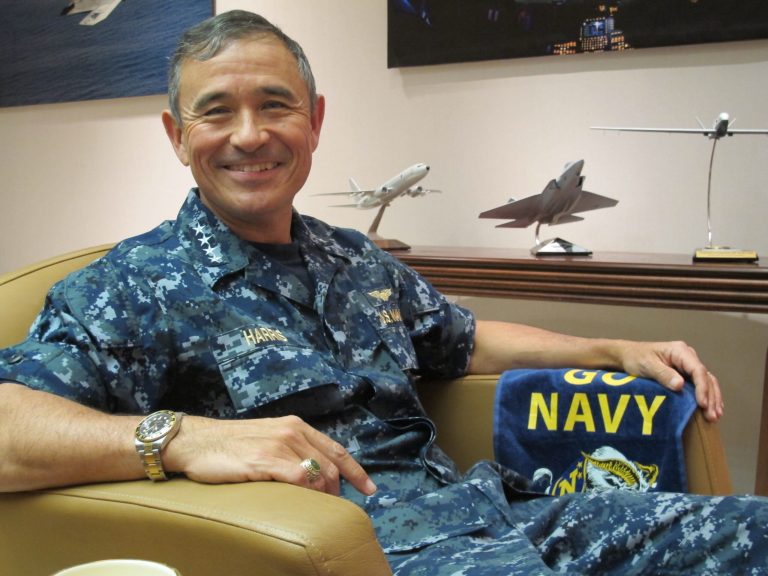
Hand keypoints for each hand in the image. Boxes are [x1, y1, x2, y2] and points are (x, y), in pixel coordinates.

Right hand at [165, 415, 376, 495]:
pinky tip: (303, 503)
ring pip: (318, 473)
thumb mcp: (268, 438)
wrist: (197, 441)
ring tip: (317, 510)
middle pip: (330, 465)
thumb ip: (292, 449)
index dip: (356, 471)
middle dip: (338, 491)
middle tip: (333, 509)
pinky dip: (307, 493)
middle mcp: (292, 431)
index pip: (336, 449)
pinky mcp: (265, 460)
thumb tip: (313, 472)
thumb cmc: (231, 444)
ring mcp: (279, 445)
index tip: (370, 489)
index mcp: (296, 425)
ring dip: (322, 496)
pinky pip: (299, 479)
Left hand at [617, 340, 722, 421]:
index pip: (698, 370)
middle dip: (711, 397)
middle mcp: (688, 357)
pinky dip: (708, 397)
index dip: (702, 388)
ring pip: (707, 382)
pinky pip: (701, 385)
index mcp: (680, 351)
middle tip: (712, 416)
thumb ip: (663, 374)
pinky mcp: (686, 374)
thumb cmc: (636, 358)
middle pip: (706, 377)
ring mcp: (688, 365)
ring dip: (712, 399)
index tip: (702, 404)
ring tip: (714, 416)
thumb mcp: (647, 365)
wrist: (628, 356)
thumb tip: (680, 385)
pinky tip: (712, 409)